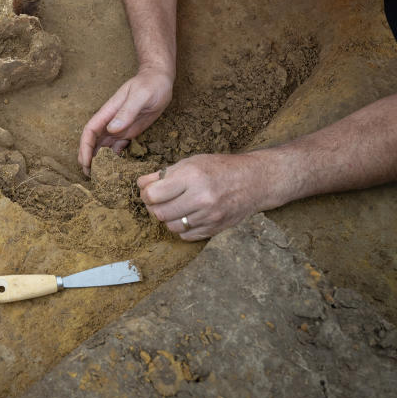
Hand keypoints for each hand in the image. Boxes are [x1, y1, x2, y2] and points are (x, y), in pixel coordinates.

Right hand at [78, 69, 172, 173]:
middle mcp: (110, 121)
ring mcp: (119, 127)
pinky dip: (114, 159)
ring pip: (103, 147)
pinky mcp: (128, 131)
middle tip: (89, 177)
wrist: (159, 79)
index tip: (85, 163)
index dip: (84, 147)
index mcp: (108, 112)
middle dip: (88, 158)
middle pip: (93, 142)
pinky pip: (117, 147)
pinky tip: (116, 169)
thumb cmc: (150, 84)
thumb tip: (112, 129)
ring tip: (100, 177)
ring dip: (99, 161)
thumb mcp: (140, 96)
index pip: (90, 131)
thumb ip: (127, 112)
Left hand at [137, 152, 274, 239]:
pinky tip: (185, 215)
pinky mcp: (214, 229)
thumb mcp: (192, 162)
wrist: (254, 181)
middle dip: (153, 206)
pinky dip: (180, 227)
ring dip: (167, 217)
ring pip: (170, 226)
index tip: (147, 190)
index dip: (145, 193)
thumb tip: (142, 185)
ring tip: (173, 206)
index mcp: (192, 177)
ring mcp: (208, 217)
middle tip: (157, 199)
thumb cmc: (220, 168)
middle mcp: (200, 198)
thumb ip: (166, 174)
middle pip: (159, 213)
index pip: (153, 194)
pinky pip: (185, 235)